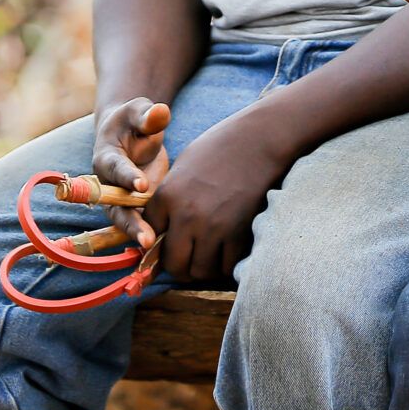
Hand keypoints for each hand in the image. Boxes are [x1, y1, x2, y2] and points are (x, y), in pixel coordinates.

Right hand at [90, 96, 171, 248]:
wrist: (131, 133)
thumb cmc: (135, 120)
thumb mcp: (140, 111)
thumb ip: (148, 115)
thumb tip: (160, 112)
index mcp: (106, 157)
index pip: (115, 169)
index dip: (127, 177)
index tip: (142, 185)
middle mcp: (109, 184)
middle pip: (116, 207)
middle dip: (131, 223)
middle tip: (146, 237)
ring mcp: (122, 199)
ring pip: (128, 221)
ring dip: (140, 235)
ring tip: (155, 249)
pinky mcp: (138, 207)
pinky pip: (142, 223)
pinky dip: (152, 236)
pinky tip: (167, 250)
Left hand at [145, 112, 291, 281]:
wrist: (259, 139)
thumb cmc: (220, 147)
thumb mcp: (183, 168)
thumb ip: (170, 199)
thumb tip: (161, 228)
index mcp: (167, 196)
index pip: (149, 237)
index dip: (156, 244)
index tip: (167, 243)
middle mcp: (186, 216)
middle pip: (173, 264)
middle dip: (179, 266)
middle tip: (189, 258)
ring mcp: (214, 227)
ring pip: (199, 271)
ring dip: (204, 267)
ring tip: (210, 254)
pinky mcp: (239, 233)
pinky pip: (226, 266)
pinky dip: (226, 264)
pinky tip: (228, 252)